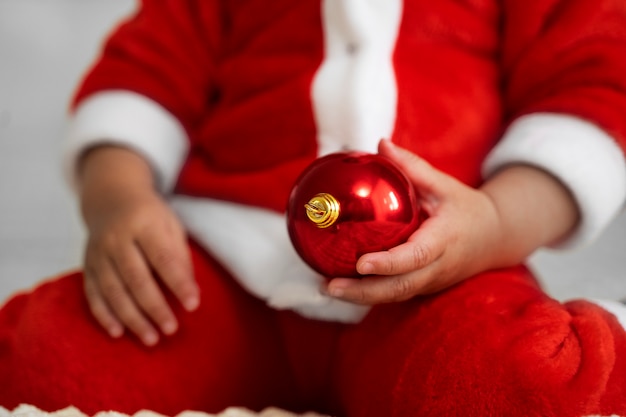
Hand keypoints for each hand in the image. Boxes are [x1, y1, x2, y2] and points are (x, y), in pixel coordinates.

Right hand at [79, 147, 198, 345]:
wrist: (110, 197)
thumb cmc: (150, 215)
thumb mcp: (171, 226)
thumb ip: (179, 256)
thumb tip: (189, 292)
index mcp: (144, 223)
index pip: (163, 258)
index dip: (178, 283)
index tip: (193, 305)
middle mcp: (117, 238)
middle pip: (136, 278)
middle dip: (155, 307)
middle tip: (171, 329)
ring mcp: (98, 252)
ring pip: (113, 290)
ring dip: (132, 318)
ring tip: (151, 338)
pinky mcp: (87, 264)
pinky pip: (93, 293)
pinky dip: (104, 315)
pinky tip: (118, 332)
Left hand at [324, 140, 577, 303]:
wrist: (495, 239)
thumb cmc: (465, 208)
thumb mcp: (444, 184)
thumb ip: (413, 167)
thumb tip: (380, 144)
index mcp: (444, 241)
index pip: (414, 257)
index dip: (388, 264)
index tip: (360, 264)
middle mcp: (437, 268)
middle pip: (399, 288)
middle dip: (363, 292)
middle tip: (329, 286)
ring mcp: (431, 282)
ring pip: (394, 296)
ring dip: (360, 297)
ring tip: (327, 289)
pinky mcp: (423, 287)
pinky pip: (395, 294)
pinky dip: (369, 294)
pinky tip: (341, 287)